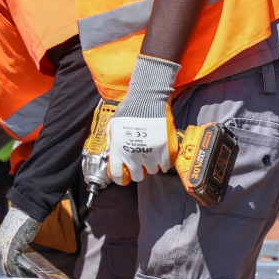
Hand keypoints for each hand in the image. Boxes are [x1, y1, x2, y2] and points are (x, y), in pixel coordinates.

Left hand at [0, 207, 39, 276]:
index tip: (21, 274)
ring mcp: (3, 249)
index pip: (2, 263)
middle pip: (4, 268)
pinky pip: (12, 266)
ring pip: (7, 269)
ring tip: (28, 277)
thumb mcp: (14, 234)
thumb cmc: (22, 220)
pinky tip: (28, 273)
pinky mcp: (10, 249)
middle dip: (14, 274)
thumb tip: (16, 252)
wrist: (25, 210)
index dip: (11, 270)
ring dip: (18, 275)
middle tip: (26, 278)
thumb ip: (12, 244)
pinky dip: (20, 272)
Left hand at [107, 55, 179, 183]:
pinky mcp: (166, 151)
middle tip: (140, 161)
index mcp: (118, 151)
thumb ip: (112, 143)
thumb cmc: (129, 111)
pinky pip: (166, 166)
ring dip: (151, 164)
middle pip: (138, 176)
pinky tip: (161, 152)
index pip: (118, 177)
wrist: (147, 100)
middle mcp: (133, 156)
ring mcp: (150, 154)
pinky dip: (164, 162)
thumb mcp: (113, 127)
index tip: (125, 175)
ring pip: (152, 170)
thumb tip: (112, 154)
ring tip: (151, 152)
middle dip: (138, 170)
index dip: (122, 178)